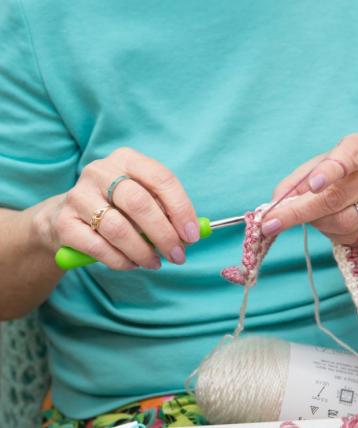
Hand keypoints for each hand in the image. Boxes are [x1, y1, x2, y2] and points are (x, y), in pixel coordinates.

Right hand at [37, 147, 198, 269]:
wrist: (65, 216)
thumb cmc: (116, 207)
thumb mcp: (141, 197)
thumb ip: (164, 209)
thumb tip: (191, 232)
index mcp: (127, 159)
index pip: (161, 178)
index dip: (181, 208)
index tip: (192, 234)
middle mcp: (101, 171)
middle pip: (140, 203)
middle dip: (164, 234)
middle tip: (178, 255)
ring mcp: (79, 195)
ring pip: (118, 228)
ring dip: (143, 251)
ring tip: (155, 263)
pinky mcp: (64, 222)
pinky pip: (99, 247)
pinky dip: (121, 260)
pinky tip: (133, 264)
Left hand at [262, 134, 357, 245]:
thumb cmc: (345, 174)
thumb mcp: (321, 166)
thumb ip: (297, 181)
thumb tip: (276, 202)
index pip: (348, 157)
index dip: (329, 171)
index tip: (312, 185)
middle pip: (336, 198)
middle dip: (298, 212)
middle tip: (270, 223)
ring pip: (343, 222)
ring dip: (316, 224)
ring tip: (310, 217)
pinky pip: (351, 237)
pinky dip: (331, 234)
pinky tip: (330, 224)